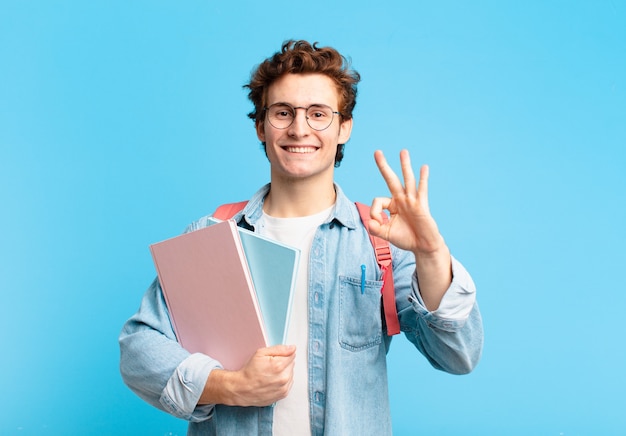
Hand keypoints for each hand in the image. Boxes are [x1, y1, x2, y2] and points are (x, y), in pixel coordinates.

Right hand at [200, 345, 295, 406]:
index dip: (283, 354)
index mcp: (279, 365)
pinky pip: (289, 383)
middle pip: (292, 364)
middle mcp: (283, 378)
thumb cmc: (249, 372)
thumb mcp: (260, 354)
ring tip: (271, 374)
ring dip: (284, 372)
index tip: (275, 357)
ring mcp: (284, 387)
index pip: (292, 354)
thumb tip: (292, 348)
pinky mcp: (283, 394)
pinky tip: (273, 380)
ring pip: (291, 374)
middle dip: (284, 362)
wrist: (242, 389)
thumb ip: (279, 349)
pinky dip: (283, 381)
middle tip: (271, 366)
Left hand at [369, 149, 451, 310]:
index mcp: (392, 205)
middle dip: (383, 166)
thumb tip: (370, 221)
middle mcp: (402, 200)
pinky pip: (422, 190)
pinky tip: (424, 167)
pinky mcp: (421, 205)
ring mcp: (412, 201)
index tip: (379, 223)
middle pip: (391, 179)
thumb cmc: (406, 238)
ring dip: (405, 165)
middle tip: (377, 152)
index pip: (378, 201)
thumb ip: (375, 228)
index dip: (375, 212)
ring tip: (403, 152)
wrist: (423, 246)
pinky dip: (423, 179)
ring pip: (407, 180)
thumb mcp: (386, 235)